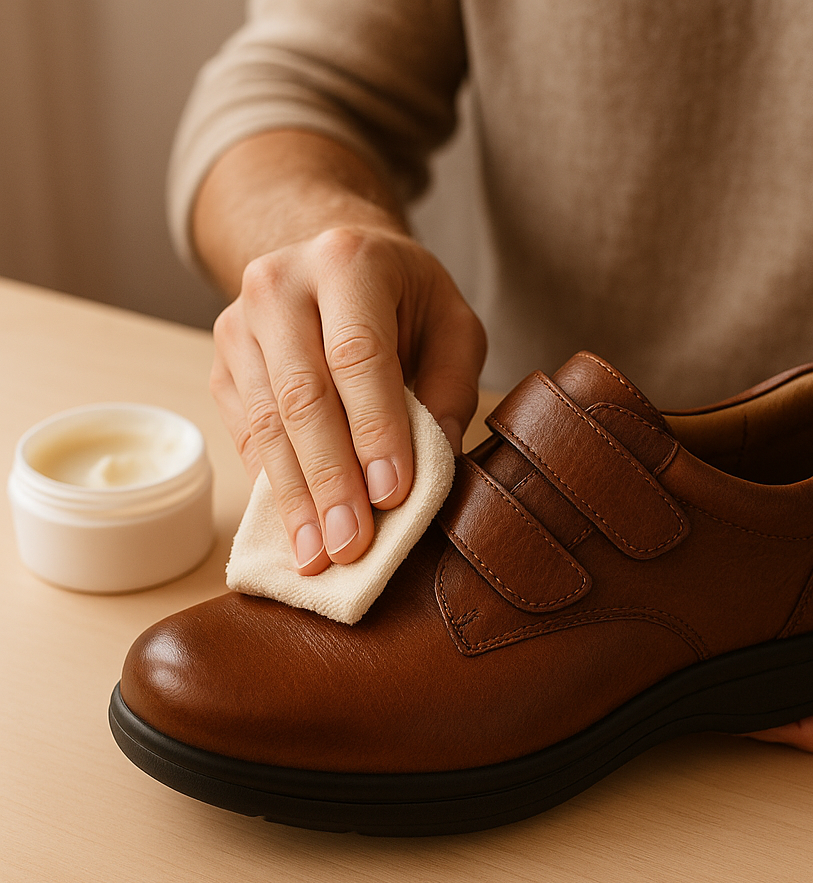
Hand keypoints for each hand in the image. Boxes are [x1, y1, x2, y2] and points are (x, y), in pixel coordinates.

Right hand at [210, 225, 485, 574]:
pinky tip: (295, 531)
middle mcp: (280, 286)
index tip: (393, 496)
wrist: (333, 265)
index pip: (358, 355)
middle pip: (302, 395)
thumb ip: (451, 388)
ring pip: (266, 423)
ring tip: (319, 555)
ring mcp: (240, 326)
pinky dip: (273, 488)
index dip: (375, 430)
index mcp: (347, 261)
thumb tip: (434, 467)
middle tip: (352, 545)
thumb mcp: (452, 326)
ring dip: (296, 497)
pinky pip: (247, 436)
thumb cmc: (406, 303)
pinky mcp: (223, 366)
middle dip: (330, 479)